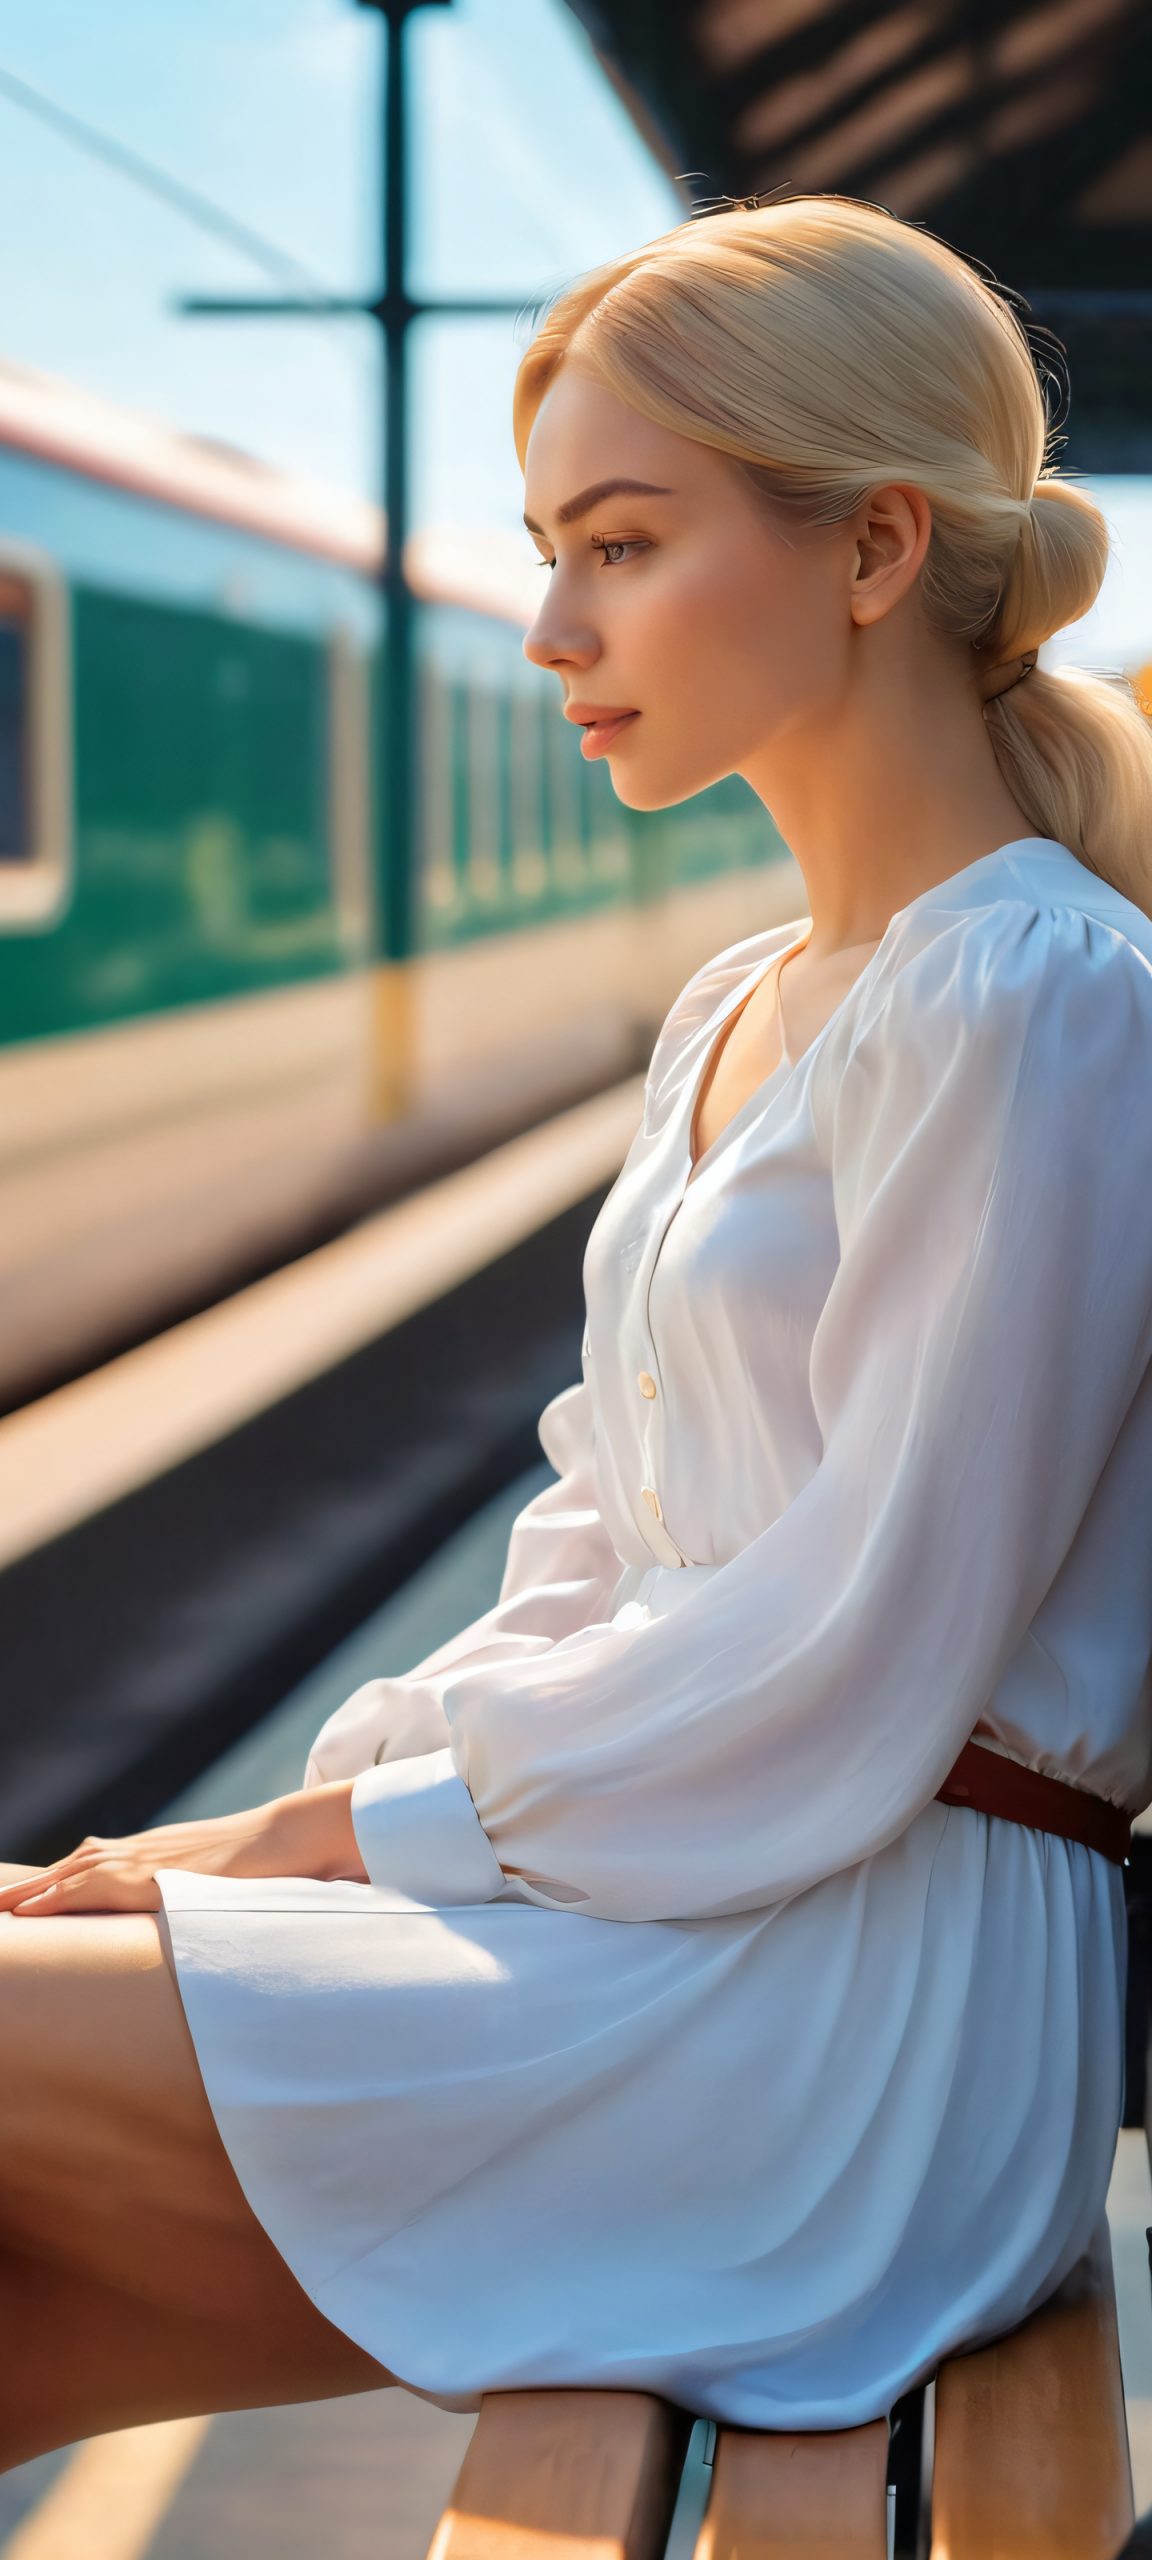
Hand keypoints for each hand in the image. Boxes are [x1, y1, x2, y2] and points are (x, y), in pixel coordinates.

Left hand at [0, 1780, 368, 1914]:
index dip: (53, 1881)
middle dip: (26, 1887)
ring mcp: (144, 1859)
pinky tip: (29, 1914)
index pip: (88, 1865)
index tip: (22, 1898)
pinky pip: (90, 1888)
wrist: (290, 1836)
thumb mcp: (221, 1880)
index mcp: (153, 1853)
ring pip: (68, 1875)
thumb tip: (196, 1912)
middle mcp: (140, 1850)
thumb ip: (197, 1891)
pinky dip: (55, 1899)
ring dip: (27, 1893)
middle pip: (68, 1868)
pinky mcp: (151, 1876)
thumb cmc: (268, 1862)